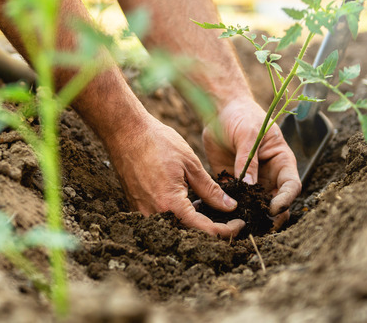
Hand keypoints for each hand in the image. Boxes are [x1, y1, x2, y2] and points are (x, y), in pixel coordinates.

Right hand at [105, 115, 244, 237]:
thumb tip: (230, 207)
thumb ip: (211, 190)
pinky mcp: (137, 207)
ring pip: (176, 228)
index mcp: (171, 205)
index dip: (227, 230)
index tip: (241, 223)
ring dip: (196, 222)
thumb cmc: (157, 142)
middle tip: (229, 217)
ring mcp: (143, 212)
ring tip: (209, 205)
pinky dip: (180, 215)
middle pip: (190, 234)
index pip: (205, 230)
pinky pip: (163, 219)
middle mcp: (155, 214)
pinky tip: (190, 200)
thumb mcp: (191, 164)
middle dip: (213, 229)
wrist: (125, 132)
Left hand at [203, 97, 300, 228]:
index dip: (286, 199)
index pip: (291, 186)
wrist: (220, 111)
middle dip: (271, 216)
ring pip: (257, 206)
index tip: (273, 209)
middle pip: (277, 202)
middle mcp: (269, 175)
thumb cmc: (241, 116)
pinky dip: (231, 209)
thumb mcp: (248, 134)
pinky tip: (222, 217)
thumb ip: (248, 159)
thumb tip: (249, 186)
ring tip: (241, 226)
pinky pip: (236, 201)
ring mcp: (252, 182)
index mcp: (281, 161)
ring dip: (251, 216)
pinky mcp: (234, 184)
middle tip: (259, 226)